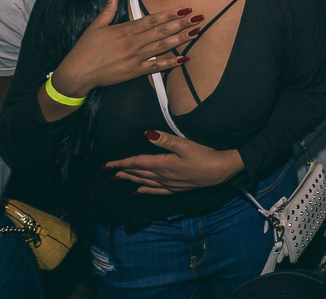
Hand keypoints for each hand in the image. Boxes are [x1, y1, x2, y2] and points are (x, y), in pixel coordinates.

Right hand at [51, 0, 204, 96]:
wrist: (77, 74)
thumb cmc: (85, 50)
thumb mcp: (95, 26)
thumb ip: (108, 10)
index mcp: (125, 30)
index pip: (152, 19)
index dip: (169, 14)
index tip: (184, 9)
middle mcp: (133, 43)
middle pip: (161, 31)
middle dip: (181, 24)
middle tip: (199, 17)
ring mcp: (135, 58)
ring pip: (162, 47)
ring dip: (180, 39)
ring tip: (196, 32)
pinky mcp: (134, 72)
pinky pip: (156, 67)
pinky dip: (170, 63)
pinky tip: (183, 58)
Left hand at [105, 131, 243, 194]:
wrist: (219, 171)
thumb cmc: (204, 155)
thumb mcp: (185, 144)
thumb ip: (165, 140)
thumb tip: (146, 134)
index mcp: (162, 164)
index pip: (137, 162)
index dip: (121, 163)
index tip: (106, 164)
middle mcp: (162, 176)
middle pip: (138, 173)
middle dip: (122, 172)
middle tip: (108, 172)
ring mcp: (168, 184)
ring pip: (144, 182)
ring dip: (130, 180)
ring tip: (118, 179)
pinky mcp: (176, 188)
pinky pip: (155, 191)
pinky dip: (145, 191)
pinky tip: (139, 192)